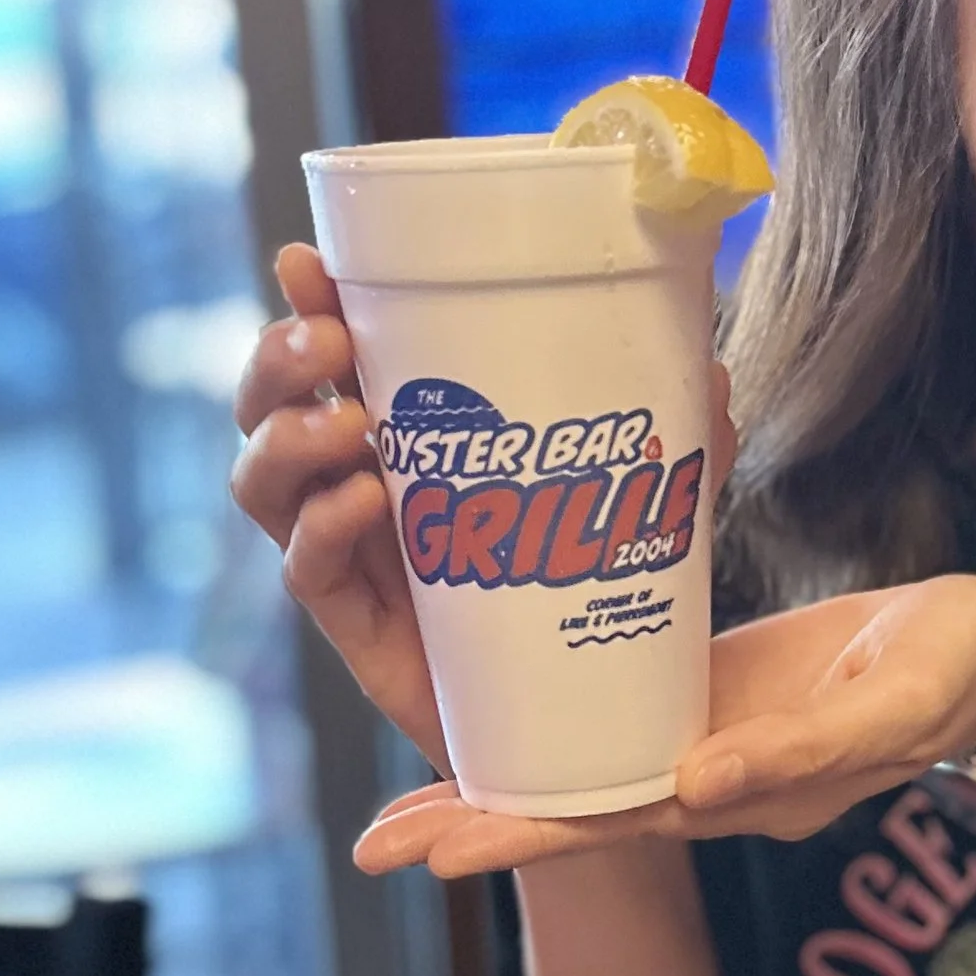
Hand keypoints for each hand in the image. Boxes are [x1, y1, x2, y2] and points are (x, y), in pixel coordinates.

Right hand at [231, 240, 740, 779]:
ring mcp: (350, 556)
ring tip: (350, 425)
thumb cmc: (590, 576)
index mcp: (408, 428)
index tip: (306, 260)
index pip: (333, 350)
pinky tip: (365, 503)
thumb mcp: (642, 489)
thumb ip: (675, 433)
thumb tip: (710, 368)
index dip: (305, 303)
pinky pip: (309, 574)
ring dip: (289, 440)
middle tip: (329, 341)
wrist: (582, 714)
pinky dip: (324, 530)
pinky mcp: (358, 629)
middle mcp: (358, 481)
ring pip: (265, 486)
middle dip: (279, 362)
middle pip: (269, 409)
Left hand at [353, 572, 975, 876]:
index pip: (608, 824)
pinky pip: (623, 708)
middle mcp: (710, 779)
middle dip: (478, 825)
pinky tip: (509, 699)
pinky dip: (559, 712)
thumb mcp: (893, 704)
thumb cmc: (953, 674)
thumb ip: (804, 749)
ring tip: (408, 796)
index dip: (520, 837)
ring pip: (588, 765)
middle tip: (373, 843)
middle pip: (576, 809)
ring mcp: (710, 737)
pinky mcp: (717, 689)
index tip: (431, 853)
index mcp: (743, 792)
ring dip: (504, 777)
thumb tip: (697, 784)